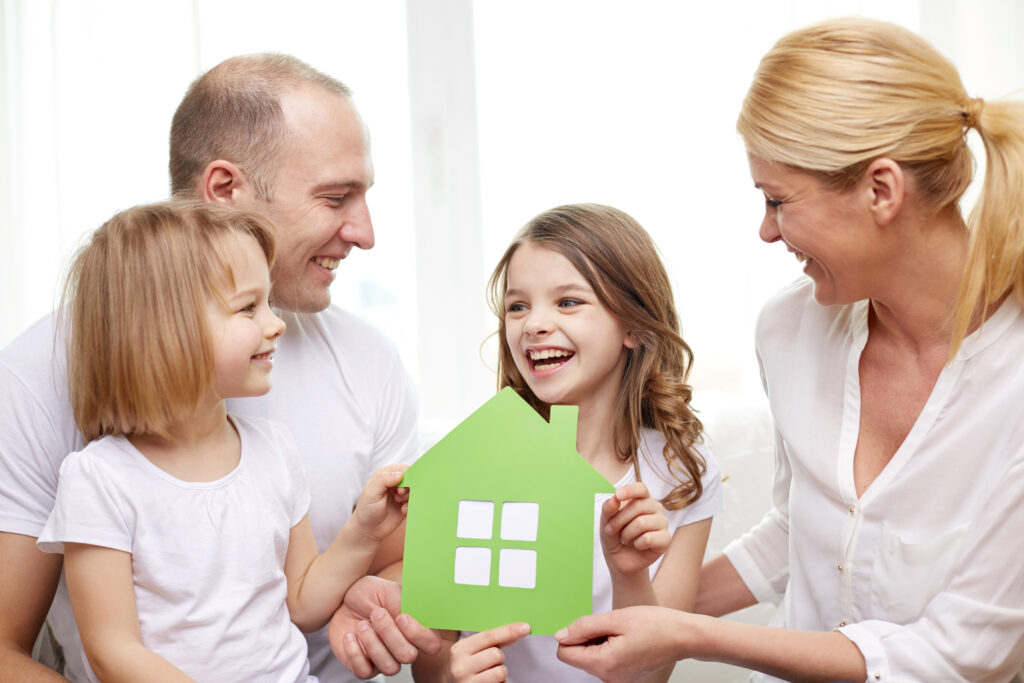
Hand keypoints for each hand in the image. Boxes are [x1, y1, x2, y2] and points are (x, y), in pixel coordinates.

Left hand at [328, 575, 441, 677]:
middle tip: (376, 614)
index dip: (419, 635)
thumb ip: (404, 603)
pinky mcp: (364, 666)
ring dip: (373, 644)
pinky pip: (364, 672)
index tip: (401, 617)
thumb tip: (415, 614)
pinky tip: (350, 636)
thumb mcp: (389, 591)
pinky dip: (355, 654)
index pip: (432, 644)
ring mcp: (384, 659)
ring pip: (389, 667)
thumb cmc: (370, 594)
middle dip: (390, 634)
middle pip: (408, 656)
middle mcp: (404, 647)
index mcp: (416, 629)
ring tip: (362, 625)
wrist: (344, 599)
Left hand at [351, 465, 409, 542]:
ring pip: (414, 490)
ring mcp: (401, 494)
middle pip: (412, 478)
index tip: (399, 489)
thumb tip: (400, 474)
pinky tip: (402, 511)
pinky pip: (415, 501)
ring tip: (398, 504)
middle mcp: (394, 482)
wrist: (370, 530)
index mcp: (385, 475)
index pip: (402, 469)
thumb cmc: (367, 510)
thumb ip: (383, 480)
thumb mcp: (371, 493)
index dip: (406, 477)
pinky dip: (410, 506)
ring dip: (408, 498)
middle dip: (408, 488)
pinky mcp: (406, 504)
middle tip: (398, 496)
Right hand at [449, 623, 530, 682]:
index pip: (489, 636)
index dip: (508, 630)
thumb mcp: (475, 649)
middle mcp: (460, 667)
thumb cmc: (468, 665)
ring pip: (500, 672)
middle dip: (499, 658)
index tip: (525, 627)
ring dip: (500, 672)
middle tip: (489, 663)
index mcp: (459, 649)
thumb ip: (495, 640)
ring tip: (488, 674)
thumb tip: (518, 630)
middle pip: (496, 654)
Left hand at [555, 606, 689, 682]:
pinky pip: (604, 661)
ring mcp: (617, 680)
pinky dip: (609, 647)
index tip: (590, 624)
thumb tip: (561, 635)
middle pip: (578, 656)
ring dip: (599, 641)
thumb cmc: (655, 625)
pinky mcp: (624, 677)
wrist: (683, 636)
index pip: (565, 654)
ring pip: (591, 657)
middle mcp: (609, 678)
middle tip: (611, 626)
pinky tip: (626, 639)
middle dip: (587, 637)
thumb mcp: (615, 618)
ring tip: (621, 632)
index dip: (572, 634)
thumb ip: (584, 627)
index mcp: (604, 664)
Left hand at [600, 482, 669, 575]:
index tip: (617, 496)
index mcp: (641, 499)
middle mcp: (655, 507)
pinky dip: (637, 544)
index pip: (641, 488)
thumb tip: (614, 498)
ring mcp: (662, 522)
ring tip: (624, 539)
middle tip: (610, 530)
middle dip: (618, 520)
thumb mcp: (606, 521)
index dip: (630, 491)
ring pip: (642, 522)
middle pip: (638, 506)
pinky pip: (648, 538)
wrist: (620, 559)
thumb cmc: (614, 536)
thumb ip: (608, 509)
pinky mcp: (666, 539)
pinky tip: (637, 546)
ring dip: (626, 534)